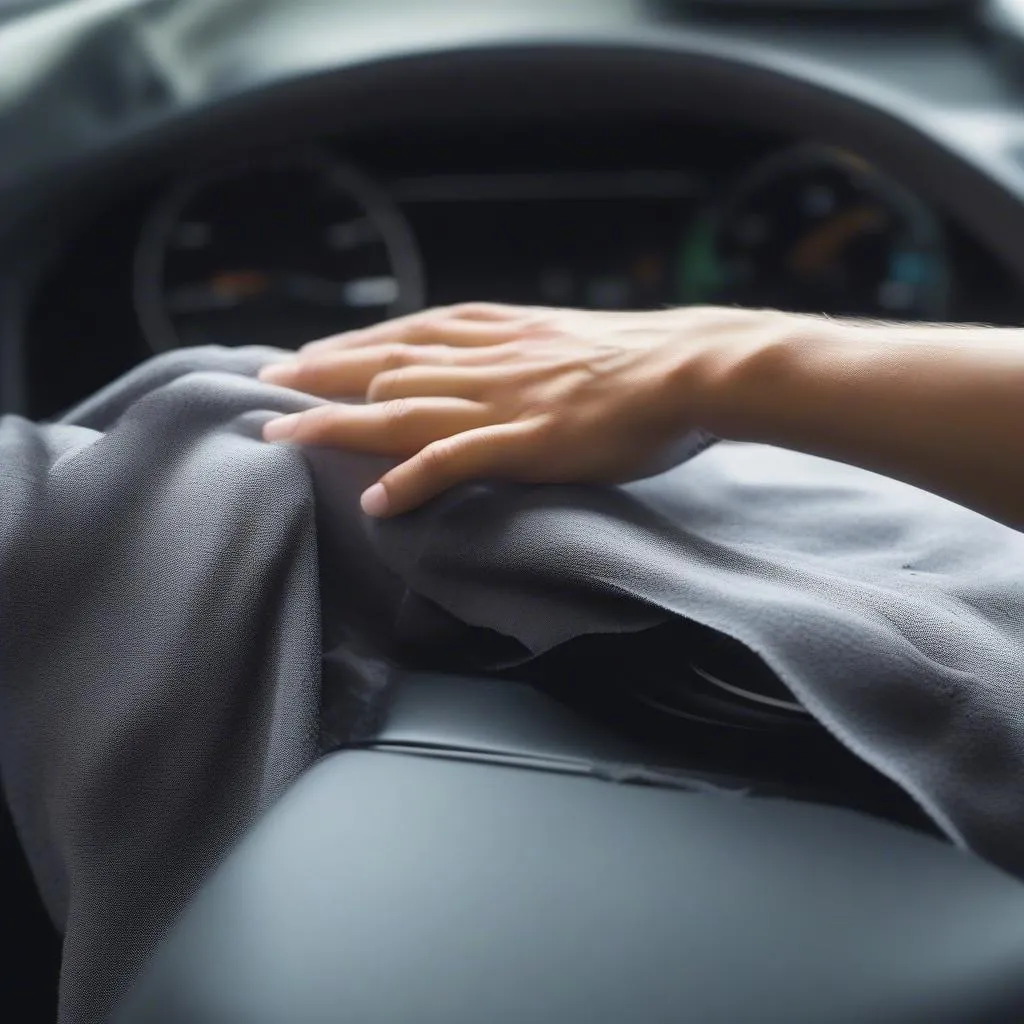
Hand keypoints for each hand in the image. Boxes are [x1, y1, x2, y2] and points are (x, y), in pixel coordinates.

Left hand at [259, 303, 788, 516]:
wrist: (698, 364)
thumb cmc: (649, 357)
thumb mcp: (578, 337)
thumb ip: (533, 348)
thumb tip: (508, 364)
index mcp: (505, 333)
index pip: (411, 332)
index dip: (353, 343)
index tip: (310, 352)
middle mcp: (492, 360)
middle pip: (387, 364)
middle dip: (321, 374)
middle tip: (265, 382)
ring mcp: (506, 401)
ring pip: (402, 408)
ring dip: (337, 423)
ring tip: (281, 436)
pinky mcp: (529, 443)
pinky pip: (457, 461)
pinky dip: (413, 479)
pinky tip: (376, 500)